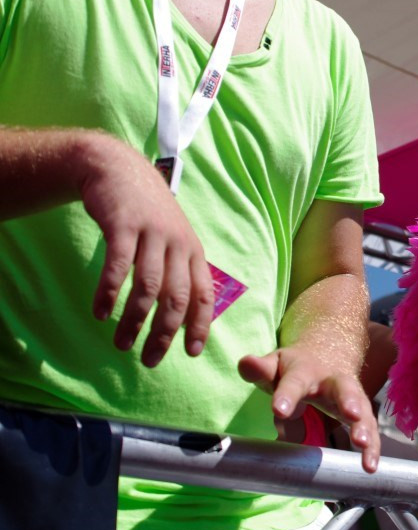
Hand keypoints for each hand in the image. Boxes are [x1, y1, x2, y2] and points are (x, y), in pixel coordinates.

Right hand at [78, 133, 214, 366]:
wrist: (119, 169)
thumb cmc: (148, 213)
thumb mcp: (173, 239)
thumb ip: (179, 271)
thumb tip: (182, 315)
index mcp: (193, 251)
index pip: (203, 294)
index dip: (200, 325)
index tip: (193, 352)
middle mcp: (178, 244)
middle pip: (176, 297)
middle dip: (165, 333)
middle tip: (150, 360)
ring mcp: (152, 234)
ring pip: (148, 287)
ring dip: (134, 320)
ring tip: (121, 344)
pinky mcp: (124, 225)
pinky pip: (118, 266)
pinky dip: (109, 292)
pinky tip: (101, 313)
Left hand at [238, 346, 379, 471]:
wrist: (328, 355)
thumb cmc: (294, 369)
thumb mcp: (275, 365)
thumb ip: (259, 369)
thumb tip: (245, 363)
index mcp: (305, 371)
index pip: (294, 382)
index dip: (287, 395)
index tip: (278, 410)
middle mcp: (333, 382)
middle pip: (343, 388)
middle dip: (348, 400)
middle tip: (350, 413)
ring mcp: (350, 397)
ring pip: (362, 410)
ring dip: (364, 427)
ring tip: (362, 444)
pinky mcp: (360, 413)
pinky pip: (369, 430)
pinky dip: (372, 447)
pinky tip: (370, 466)